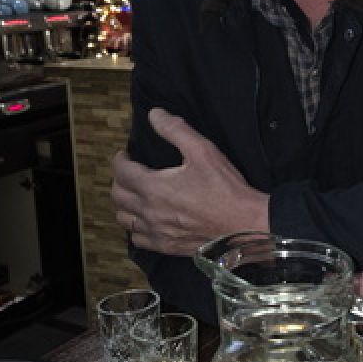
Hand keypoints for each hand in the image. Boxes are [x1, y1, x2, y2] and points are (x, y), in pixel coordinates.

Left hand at [111, 108, 267, 254]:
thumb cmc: (225, 188)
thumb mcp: (203, 151)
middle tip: (129, 172)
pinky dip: (136, 228)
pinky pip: (138, 239)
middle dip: (119, 180)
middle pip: (118, 196)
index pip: (122, 171)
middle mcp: (149, 211)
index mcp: (154, 187)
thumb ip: (175, 130)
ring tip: (134, 195)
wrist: (244, 224)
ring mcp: (157, 232)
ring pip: (124, 219)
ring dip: (124, 205)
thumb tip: (155, 114)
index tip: (125, 155)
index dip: (120, 160)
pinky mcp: (167, 246)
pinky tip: (145, 221)